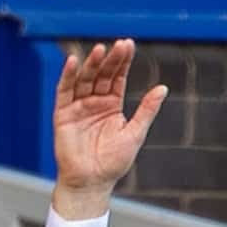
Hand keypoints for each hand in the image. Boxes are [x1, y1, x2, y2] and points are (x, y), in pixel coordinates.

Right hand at [52, 39, 168, 218]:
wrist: (92, 182)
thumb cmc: (113, 162)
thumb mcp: (135, 133)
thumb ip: (147, 110)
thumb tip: (163, 88)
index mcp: (112, 106)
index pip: (117, 78)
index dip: (122, 62)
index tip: (128, 45)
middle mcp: (95, 103)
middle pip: (102, 75)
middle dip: (109, 60)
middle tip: (118, 45)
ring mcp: (78, 107)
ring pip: (84, 79)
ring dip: (91, 64)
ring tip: (100, 49)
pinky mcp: (63, 114)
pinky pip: (64, 91)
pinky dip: (68, 76)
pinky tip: (74, 62)